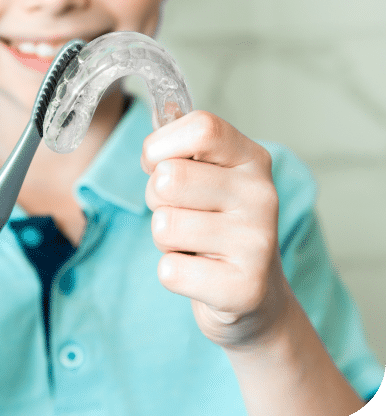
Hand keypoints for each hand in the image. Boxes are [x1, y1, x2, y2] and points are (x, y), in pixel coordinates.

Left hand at [141, 111, 291, 348]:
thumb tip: (156, 121)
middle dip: (155, 197)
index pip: (201, 128)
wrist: (254, 294)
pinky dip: (172, 272)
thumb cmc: (217, 223)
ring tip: (192, 244)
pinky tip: (198, 273)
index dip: (160, 145)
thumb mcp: (209, 176)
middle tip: (180, 212)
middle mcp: (261, 195)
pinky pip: (170, 270)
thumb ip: (183, 147)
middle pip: (169, 178)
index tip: (157, 164)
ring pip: (164, 225)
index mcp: (251, 159)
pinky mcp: (245, 288)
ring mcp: (257, 242)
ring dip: (164, 238)